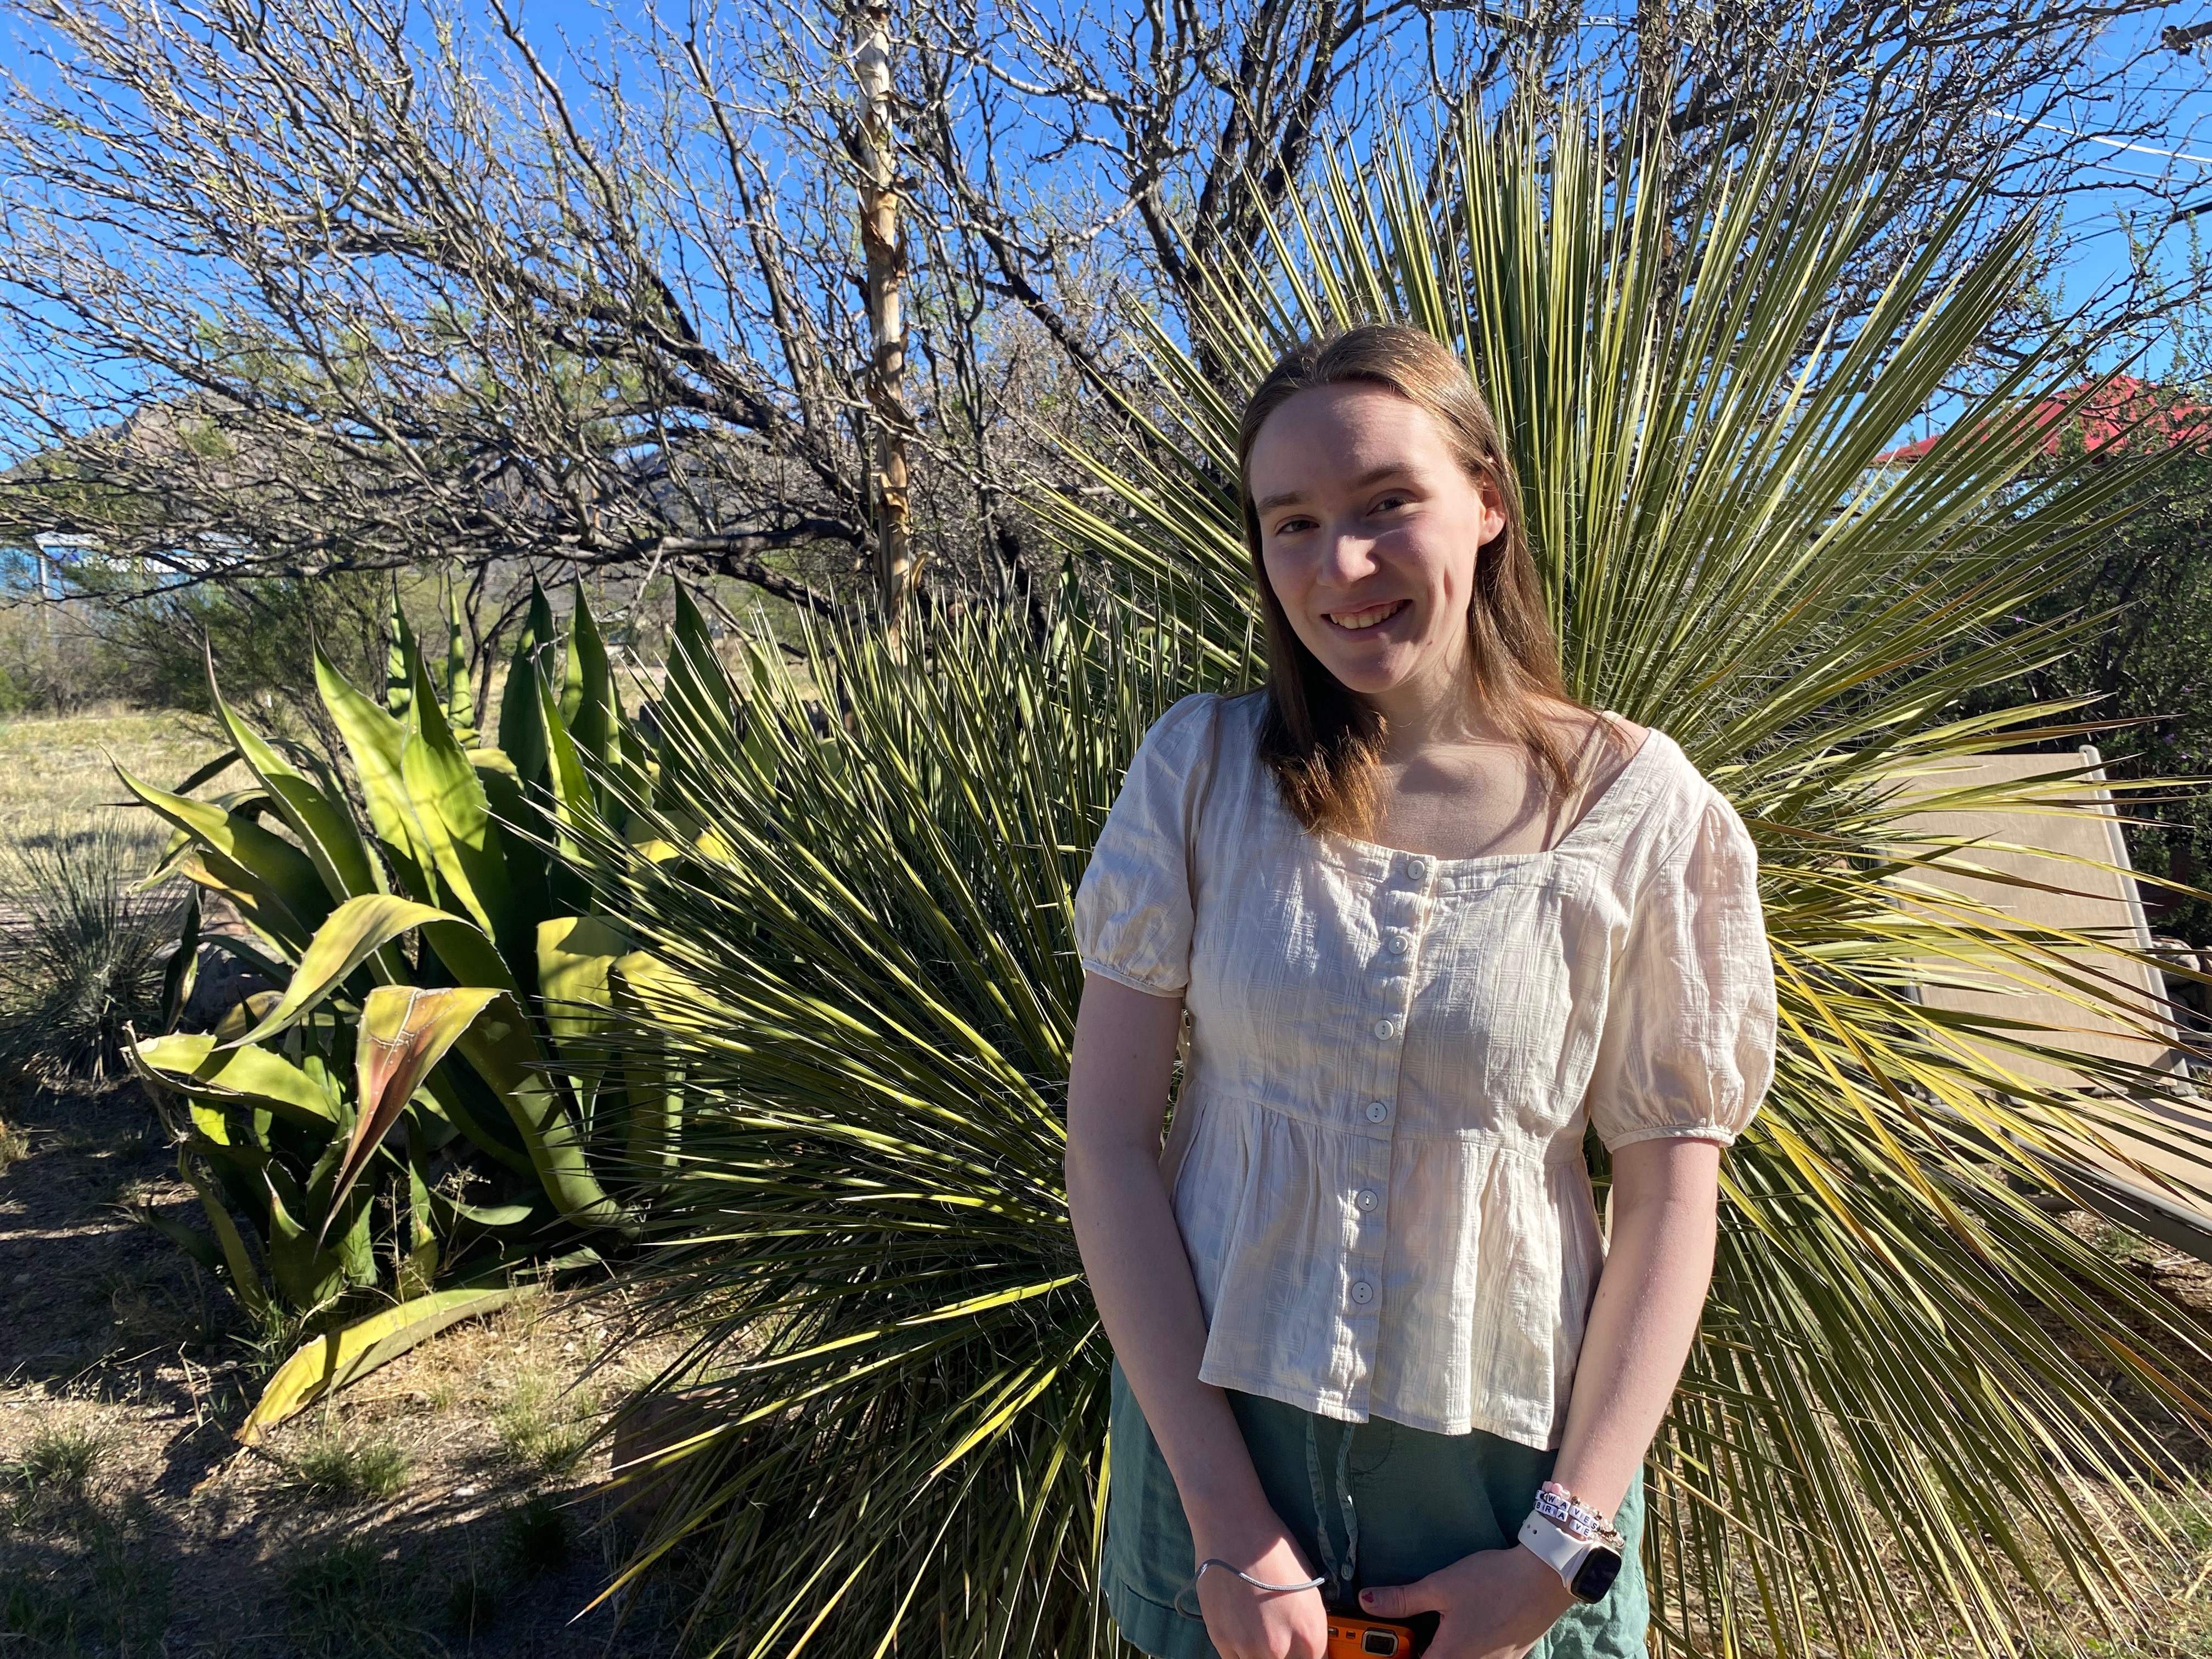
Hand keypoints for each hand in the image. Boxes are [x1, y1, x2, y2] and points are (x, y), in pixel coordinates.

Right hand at [1190, 1527, 1329, 1658]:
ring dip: (1259, 1655)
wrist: (1235, 1529)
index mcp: (1310, 1634)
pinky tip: (1240, 1628)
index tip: (1300, 1652)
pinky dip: (1238, 1650)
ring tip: (1257, 1632)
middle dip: (1284, 1657)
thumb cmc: (1274, 1552)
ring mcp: (1249, 1647)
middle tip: (1276, 1638)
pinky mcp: (1221, 1640)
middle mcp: (1281, 1648)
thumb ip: (1309, 1627)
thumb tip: (1308, 1647)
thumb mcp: (1309, 1590)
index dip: (1307, 1657)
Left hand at [1356, 1544, 1577, 1658]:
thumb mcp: (1440, 1586)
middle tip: (1405, 1636)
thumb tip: (1367, 1601)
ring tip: (1431, 1633)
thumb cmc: (1492, 1582)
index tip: (1386, 1647)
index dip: (1395, 1657)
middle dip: (1416, 1654)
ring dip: (1440, 1653)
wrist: (1543, 1579)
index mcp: (1450, 1657)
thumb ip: (1402, 1600)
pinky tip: (1461, 1631)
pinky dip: (1463, 1652)